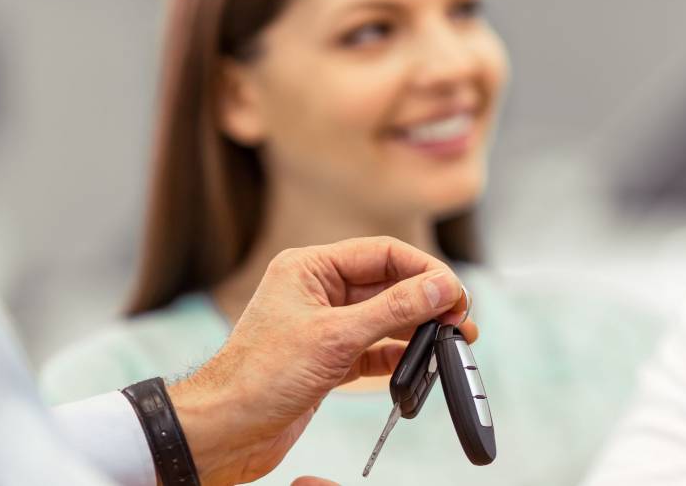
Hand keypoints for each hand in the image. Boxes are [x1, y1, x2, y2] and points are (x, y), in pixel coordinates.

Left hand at [166, 237, 476, 485]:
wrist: (224, 432)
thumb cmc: (258, 378)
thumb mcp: (335, 338)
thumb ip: (393, 309)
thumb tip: (439, 286)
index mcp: (309, 268)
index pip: (382, 253)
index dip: (424, 270)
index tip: (454, 292)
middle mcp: (318, 292)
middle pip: (389, 284)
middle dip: (427, 300)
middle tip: (460, 319)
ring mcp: (325, 327)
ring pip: (386, 318)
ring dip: (419, 329)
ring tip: (451, 340)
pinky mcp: (330, 360)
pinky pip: (377, 349)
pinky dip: (401, 356)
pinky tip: (420, 364)